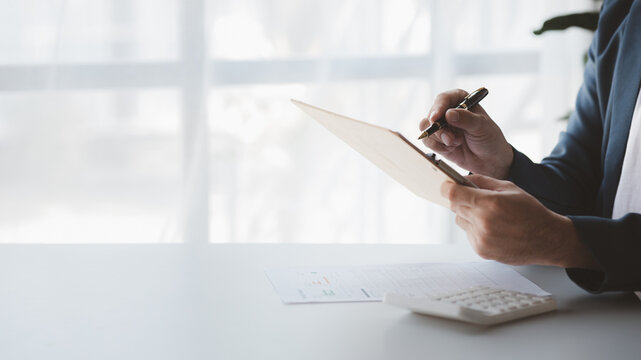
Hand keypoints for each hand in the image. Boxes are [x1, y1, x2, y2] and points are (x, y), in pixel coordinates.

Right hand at [420, 89, 513, 178]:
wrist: (489, 160)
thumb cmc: (489, 139)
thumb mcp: (481, 126)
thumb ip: (466, 119)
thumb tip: (449, 114)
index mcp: (460, 101)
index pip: (443, 99)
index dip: (438, 107)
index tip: (435, 118)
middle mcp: (448, 112)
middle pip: (431, 115)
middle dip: (439, 129)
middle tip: (450, 139)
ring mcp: (442, 126)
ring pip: (426, 128)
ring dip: (440, 139)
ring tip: (456, 143)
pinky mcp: (437, 140)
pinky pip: (427, 141)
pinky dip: (438, 147)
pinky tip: (451, 149)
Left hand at [441, 174, 599, 268]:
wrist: (547, 240)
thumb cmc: (531, 212)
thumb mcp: (509, 188)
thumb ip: (482, 181)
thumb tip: (462, 178)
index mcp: (490, 204)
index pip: (453, 195)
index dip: (447, 188)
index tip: (447, 186)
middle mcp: (483, 223)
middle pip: (455, 207)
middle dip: (462, 200)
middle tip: (476, 199)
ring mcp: (481, 239)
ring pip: (460, 221)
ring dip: (468, 215)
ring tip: (489, 215)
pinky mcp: (481, 251)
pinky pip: (468, 234)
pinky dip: (475, 229)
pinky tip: (493, 228)